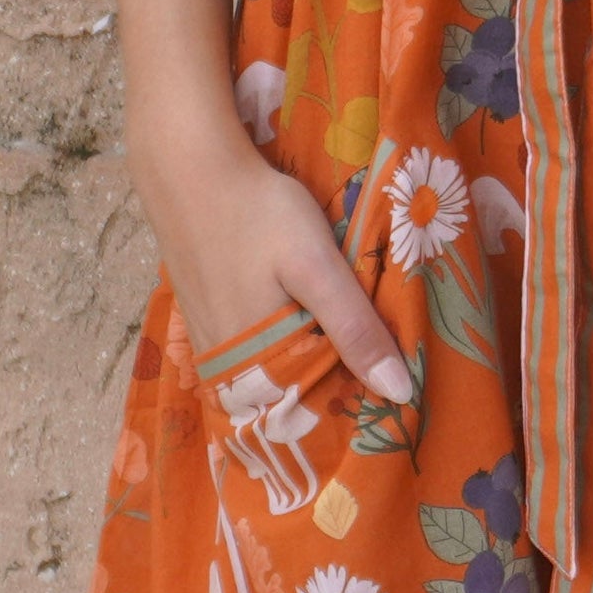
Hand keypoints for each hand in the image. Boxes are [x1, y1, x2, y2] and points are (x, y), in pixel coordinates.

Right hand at [127, 94, 414, 406]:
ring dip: (304, 380)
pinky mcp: (205, 325)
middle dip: (329, 401)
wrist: (193, 172)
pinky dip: (278, 359)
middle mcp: (228, 371)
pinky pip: (248, 362)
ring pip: (267, 384)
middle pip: (287, 405)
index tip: (391, 412)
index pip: (311, 419)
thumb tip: (400, 393)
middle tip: (379, 389)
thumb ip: (355, 328)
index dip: (351, 416)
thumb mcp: (318, 267)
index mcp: (257, 368)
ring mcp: (212, 349)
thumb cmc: (260, 216)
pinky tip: (304, 339)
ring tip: (350, 368)